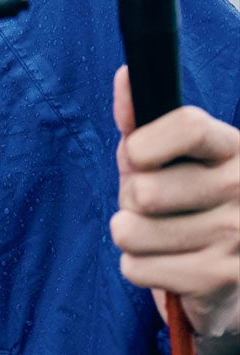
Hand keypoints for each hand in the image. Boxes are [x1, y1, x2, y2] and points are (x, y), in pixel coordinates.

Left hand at [110, 67, 239, 354]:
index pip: (189, 126)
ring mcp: (235, 236)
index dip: (146, 143)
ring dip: (130, 235)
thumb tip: (125, 75)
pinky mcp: (219, 279)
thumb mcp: (165, 157)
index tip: (137, 155)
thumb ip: (140, 120)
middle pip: (146, 190)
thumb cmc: (184, 201)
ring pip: (132, 232)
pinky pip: (135, 267)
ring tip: (156, 236)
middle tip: (152, 207)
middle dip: (130, 199)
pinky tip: (165, 264)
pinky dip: (138, 267)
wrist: (225, 274)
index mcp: (231, 148)